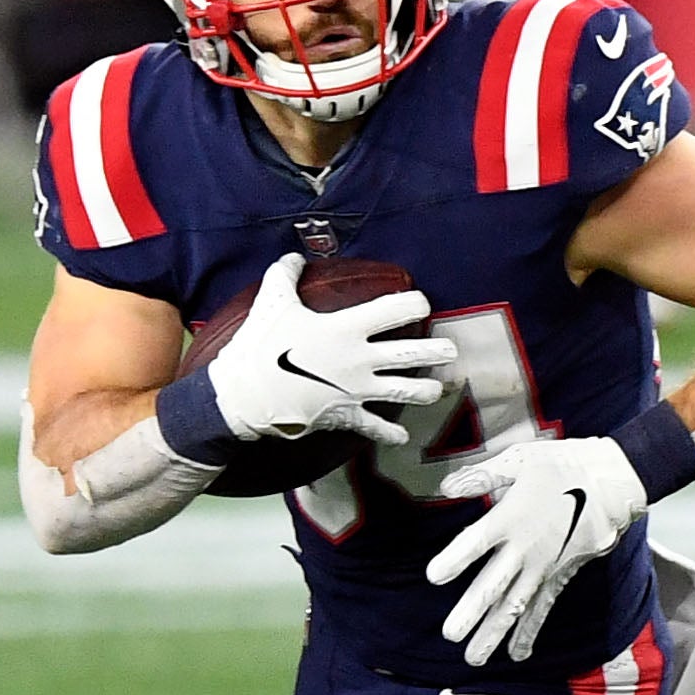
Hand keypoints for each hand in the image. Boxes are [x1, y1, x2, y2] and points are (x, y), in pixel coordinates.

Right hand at [208, 253, 455, 446]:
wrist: (243, 397)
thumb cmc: (259, 346)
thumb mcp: (271, 302)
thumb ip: (285, 275)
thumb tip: (295, 257)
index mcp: (347, 328)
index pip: (394, 309)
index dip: (413, 303)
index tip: (421, 303)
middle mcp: (360, 360)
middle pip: (410, 355)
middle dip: (436, 351)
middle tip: (451, 349)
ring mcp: (356, 390)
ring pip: (404, 392)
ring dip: (426, 391)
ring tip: (439, 389)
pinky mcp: (345, 416)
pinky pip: (374, 427)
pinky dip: (390, 433)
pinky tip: (402, 436)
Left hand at [426, 437, 647, 665]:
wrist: (615, 482)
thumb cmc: (566, 466)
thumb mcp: (520, 459)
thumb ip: (481, 476)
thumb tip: (446, 485)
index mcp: (510, 518)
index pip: (476, 543)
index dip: (454, 560)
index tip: (434, 577)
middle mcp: (524, 549)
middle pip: (493, 585)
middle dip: (471, 612)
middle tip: (450, 635)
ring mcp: (542, 566)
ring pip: (515, 606)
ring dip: (494, 633)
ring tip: (473, 658)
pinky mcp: (559, 575)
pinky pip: (542, 608)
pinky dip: (530, 632)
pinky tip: (517, 654)